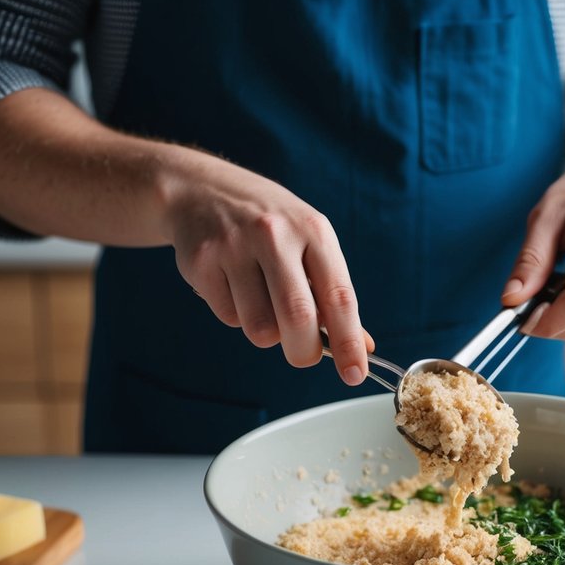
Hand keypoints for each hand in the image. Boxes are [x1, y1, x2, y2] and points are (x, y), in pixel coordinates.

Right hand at [159, 150, 371, 384]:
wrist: (202, 189)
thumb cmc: (269, 225)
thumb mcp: (309, 243)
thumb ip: (333, 294)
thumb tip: (363, 346)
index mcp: (313, 230)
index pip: (339, 297)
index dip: (349, 343)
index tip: (354, 375)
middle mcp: (275, 234)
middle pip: (297, 318)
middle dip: (304, 352)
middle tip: (303, 354)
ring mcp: (234, 246)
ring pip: (259, 328)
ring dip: (266, 332)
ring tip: (260, 301)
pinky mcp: (200, 261)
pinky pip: (228, 318)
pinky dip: (236, 315)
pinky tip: (232, 284)